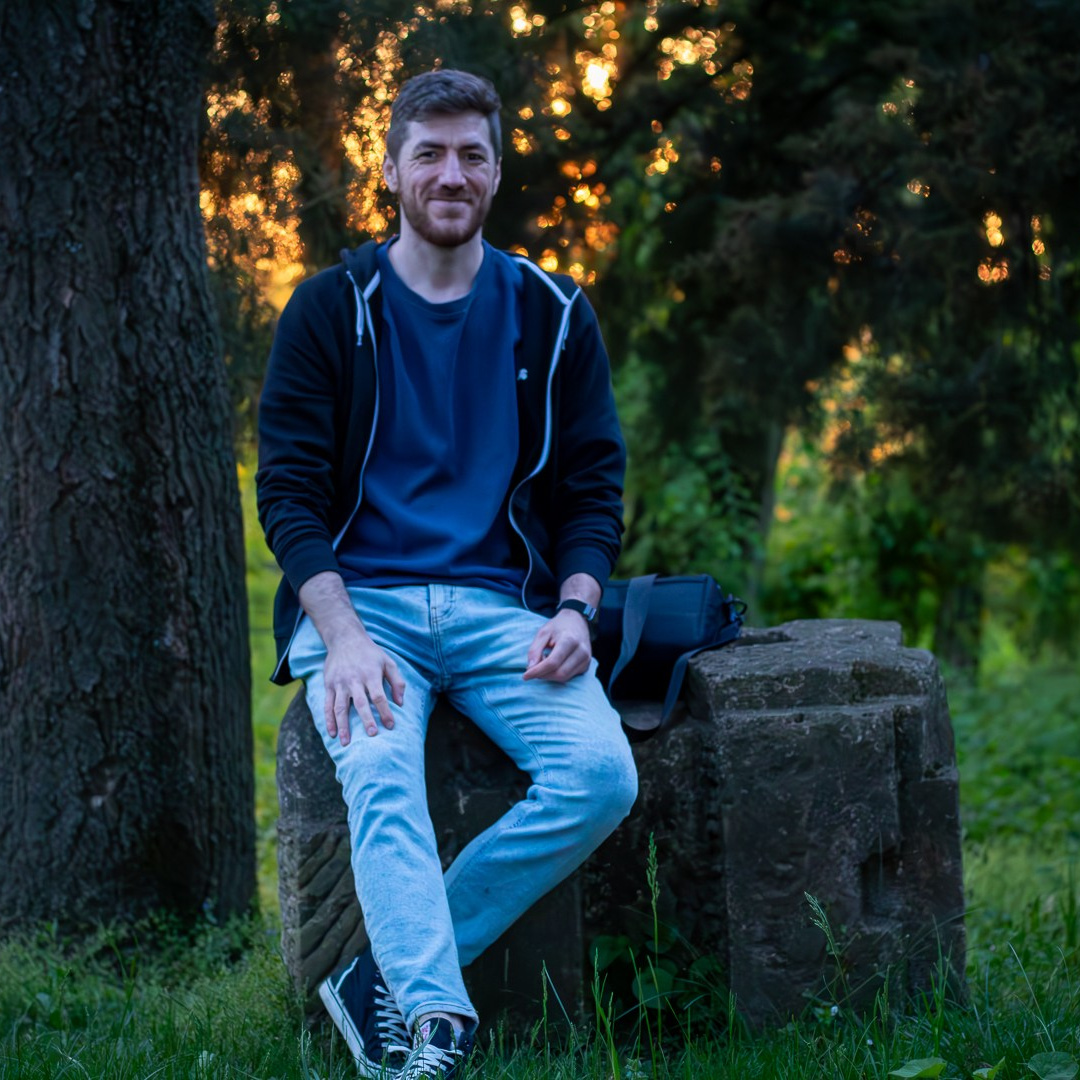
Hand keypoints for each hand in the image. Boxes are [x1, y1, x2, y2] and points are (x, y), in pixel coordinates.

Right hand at [322, 626, 405, 744]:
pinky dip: (329, 720)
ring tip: (346, 742)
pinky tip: (332, 733)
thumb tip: (401, 702)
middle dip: (366, 720)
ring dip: (343, 725)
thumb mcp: (388, 662)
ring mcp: (340, 683)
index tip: (390, 725)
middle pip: (360, 703)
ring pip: (340, 707)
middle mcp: (354, 680)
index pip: (379, 696)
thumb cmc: (370, 653)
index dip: (385, 711)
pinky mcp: (329, 685)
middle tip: (372, 735)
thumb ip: (397, 682)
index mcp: (370, 675)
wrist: (345, 639)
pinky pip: (327, 705)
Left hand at [523, 608, 592, 682]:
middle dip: (543, 675)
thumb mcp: (542, 633)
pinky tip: (553, 664)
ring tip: (543, 664)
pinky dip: (557, 674)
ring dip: (550, 675)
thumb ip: (534, 650)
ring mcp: (586, 660)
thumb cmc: (558, 626)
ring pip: (564, 678)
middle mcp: (581, 652)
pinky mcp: (586, 666)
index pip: (552, 663)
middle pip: (559, 674)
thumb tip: (530, 668)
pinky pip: (569, 676)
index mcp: (569, 640)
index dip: (537, 671)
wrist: (577, 621)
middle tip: (533, 669)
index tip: (525, 675)